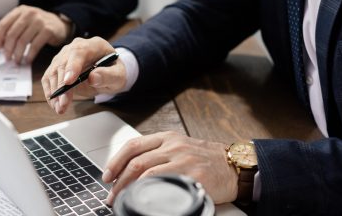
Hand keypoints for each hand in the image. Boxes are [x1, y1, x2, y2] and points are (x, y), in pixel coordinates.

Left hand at [0, 5, 71, 63]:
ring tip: (16, 61)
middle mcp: (29, 13)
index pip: (3, 24)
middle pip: (12, 34)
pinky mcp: (48, 30)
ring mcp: (39, 21)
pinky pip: (34, 46)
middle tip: (7, 58)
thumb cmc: (38, 26)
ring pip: (22, 41)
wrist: (59, 24)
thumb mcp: (24, 22)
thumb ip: (12, 30)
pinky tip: (27, 60)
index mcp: (19, 10)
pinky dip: (29, 55)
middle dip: (7, 49)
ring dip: (18, 54)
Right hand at [41, 37, 126, 114]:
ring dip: (54, 91)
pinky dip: (50, 92)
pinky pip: (49, 78)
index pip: (79, 52)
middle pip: (63, 64)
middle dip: (62, 86)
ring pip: (53, 72)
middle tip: (64, 103)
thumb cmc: (113, 71)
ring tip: (60, 108)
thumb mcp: (118, 75)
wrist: (108, 72)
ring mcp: (64, 56)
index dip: (72, 66)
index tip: (68, 82)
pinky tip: (55, 104)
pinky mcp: (57, 66)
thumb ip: (108, 75)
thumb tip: (93, 78)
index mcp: (93, 45)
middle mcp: (75, 47)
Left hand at [102, 131, 237, 204]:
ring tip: (124, 202)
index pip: (133, 146)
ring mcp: (184, 162)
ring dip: (131, 191)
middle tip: (112, 196)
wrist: (235, 166)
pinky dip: (151, 196)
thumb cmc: (206, 159)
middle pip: (137, 162)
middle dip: (119, 181)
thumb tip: (131, 171)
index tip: (107, 175)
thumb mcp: (180, 147)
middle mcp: (174, 147)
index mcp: (168, 138)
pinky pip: (166, 188)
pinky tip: (145, 203)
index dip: (116, 161)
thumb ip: (158, 153)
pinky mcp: (194, 178)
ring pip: (147, 175)